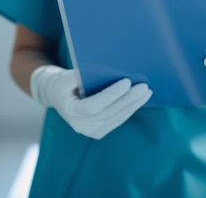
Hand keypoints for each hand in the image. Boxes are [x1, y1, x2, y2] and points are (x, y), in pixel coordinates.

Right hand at [30, 65, 151, 138]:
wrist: (58, 95)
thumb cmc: (65, 82)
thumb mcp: (70, 76)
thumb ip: (88, 77)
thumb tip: (115, 74)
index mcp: (69, 110)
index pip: (93, 106)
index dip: (111, 95)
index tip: (126, 81)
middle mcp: (80, 125)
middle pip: (109, 113)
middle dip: (129, 99)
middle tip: (144, 87)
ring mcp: (90, 131)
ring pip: (117, 118)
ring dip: (134, 105)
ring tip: (146, 92)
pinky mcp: (99, 132)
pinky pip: (118, 120)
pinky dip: (129, 109)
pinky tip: (139, 100)